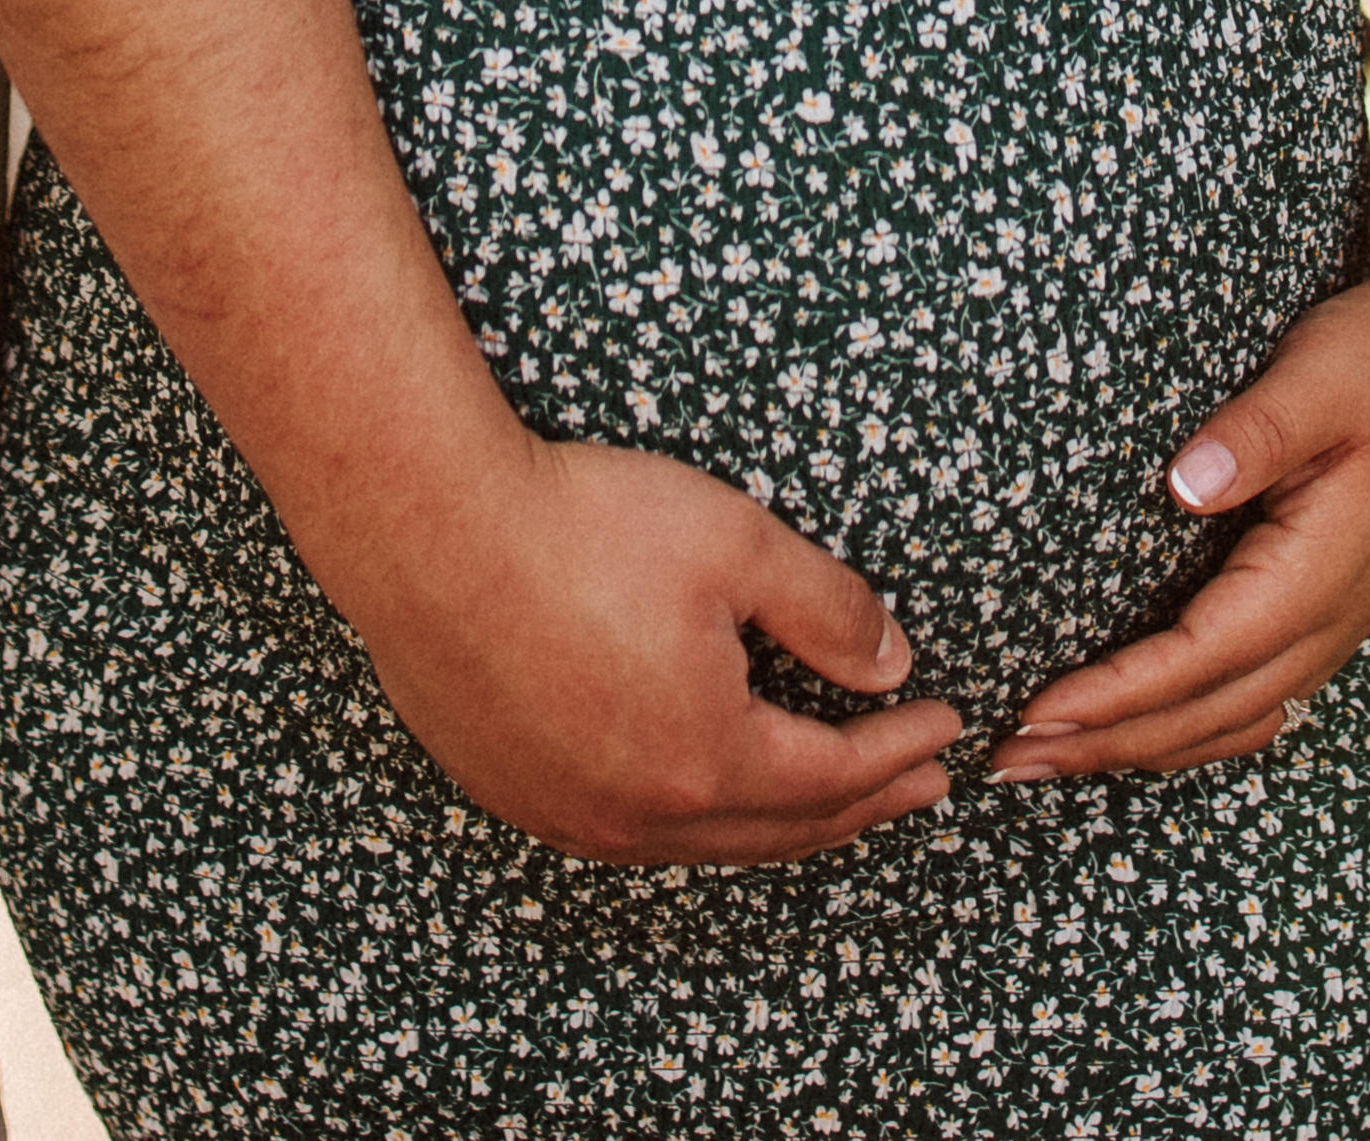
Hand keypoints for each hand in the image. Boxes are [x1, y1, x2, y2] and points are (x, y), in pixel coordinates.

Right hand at [336, 433, 962, 866]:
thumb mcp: (734, 542)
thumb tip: (891, 664)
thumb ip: (827, 610)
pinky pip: (628, 833)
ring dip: (778, 824)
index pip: (834, 775)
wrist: (424, 525)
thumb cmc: (577, 525)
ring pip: (701, 844)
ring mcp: (568, 813)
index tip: (945, 725)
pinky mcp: (513, 791)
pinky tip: (699, 795)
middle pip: (779, 829)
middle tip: (917, 787)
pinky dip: (691, 822)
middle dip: (860, 806)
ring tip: (826, 802)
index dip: (899, 750)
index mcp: (705, 759)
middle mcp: (638, 814)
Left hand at [991, 271, 1369, 782]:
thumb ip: (1255, 431)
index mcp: (1319, 573)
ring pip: (1228, 724)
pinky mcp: (1325, 615)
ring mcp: (1333, 627)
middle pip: (1204, 715)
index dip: (1116, 695)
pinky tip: (1134, 732)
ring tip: (1047, 757)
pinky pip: (1253, 705)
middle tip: (1004, 758)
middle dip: (1104, 742)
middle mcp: (1329, 620)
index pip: (1200, 661)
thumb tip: (1185, 483)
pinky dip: (1185, 732)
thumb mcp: (1318, 375)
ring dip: (1138, 749)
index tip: (1035, 711)